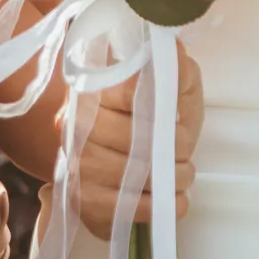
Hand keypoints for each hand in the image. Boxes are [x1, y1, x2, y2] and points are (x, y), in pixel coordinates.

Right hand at [75, 41, 203, 239]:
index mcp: (91, 88)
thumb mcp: (175, 84)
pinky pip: (123, 210)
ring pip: (128, 177)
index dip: (162, 113)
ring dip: (168, 181)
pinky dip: (157, 208)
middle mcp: (73, 125)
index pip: (128, 93)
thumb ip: (176, 66)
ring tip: (183, 176)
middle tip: (185, 156)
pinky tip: (172, 199)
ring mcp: (75, 165)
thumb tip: (172, 49)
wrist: (131, 152)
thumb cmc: (157, 115)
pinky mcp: (82, 201)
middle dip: (169, 153)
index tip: (179, 124)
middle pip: (130, 141)